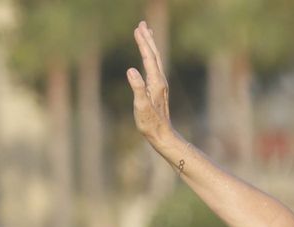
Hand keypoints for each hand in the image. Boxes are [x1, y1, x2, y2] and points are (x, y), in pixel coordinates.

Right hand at [126, 21, 175, 147]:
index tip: (138, 29)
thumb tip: (131, 70)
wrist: (162, 135)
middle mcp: (160, 80)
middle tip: (142, 23)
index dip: (143, 42)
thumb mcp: (141, 106)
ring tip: (147, 33)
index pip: (148, 57)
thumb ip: (137, 88)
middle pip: (154, 54)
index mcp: (156, 82)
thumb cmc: (150, 123)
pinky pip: (154, 67)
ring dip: (150, 45)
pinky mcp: (159, 89)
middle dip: (147, 38)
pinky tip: (148, 58)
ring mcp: (160, 84)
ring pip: (156, 59)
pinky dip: (151, 57)